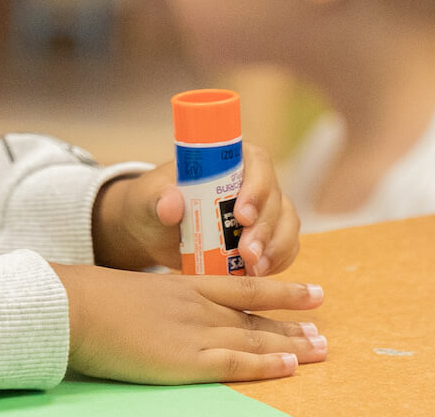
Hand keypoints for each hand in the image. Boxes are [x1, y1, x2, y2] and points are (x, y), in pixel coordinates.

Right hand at [54, 264, 326, 382]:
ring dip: (290, 342)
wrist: (76, 307)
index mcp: (185, 285)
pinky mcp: (185, 359)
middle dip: (292, 318)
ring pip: (254, 334)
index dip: (279, 289)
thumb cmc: (94, 302)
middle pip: (256, 310)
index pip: (243, 285)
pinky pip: (235, 361)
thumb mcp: (137, 294)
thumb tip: (166, 317)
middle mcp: (198, 304)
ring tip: (320, 349)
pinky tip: (288, 365)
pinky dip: (265, 363)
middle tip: (322, 325)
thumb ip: (161, 303)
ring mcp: (194, 330)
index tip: (308, 292)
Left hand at [92, 144, 300, 275]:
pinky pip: (284, 247)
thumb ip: (158, 199)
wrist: (153, 233)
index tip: (242, 215)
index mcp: (229, 160)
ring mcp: (262, 210)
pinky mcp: (264, 237)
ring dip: (276, 248)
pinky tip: (262, 275)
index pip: (257, 163)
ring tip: (255, 269)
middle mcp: (253, 182)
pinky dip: (279, 261)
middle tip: (248, 253)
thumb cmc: (152, 205)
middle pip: (275, 199)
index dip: (257, 187)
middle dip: (265, 228)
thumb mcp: (149, 200)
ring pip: (286, 224)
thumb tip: (171, 204)